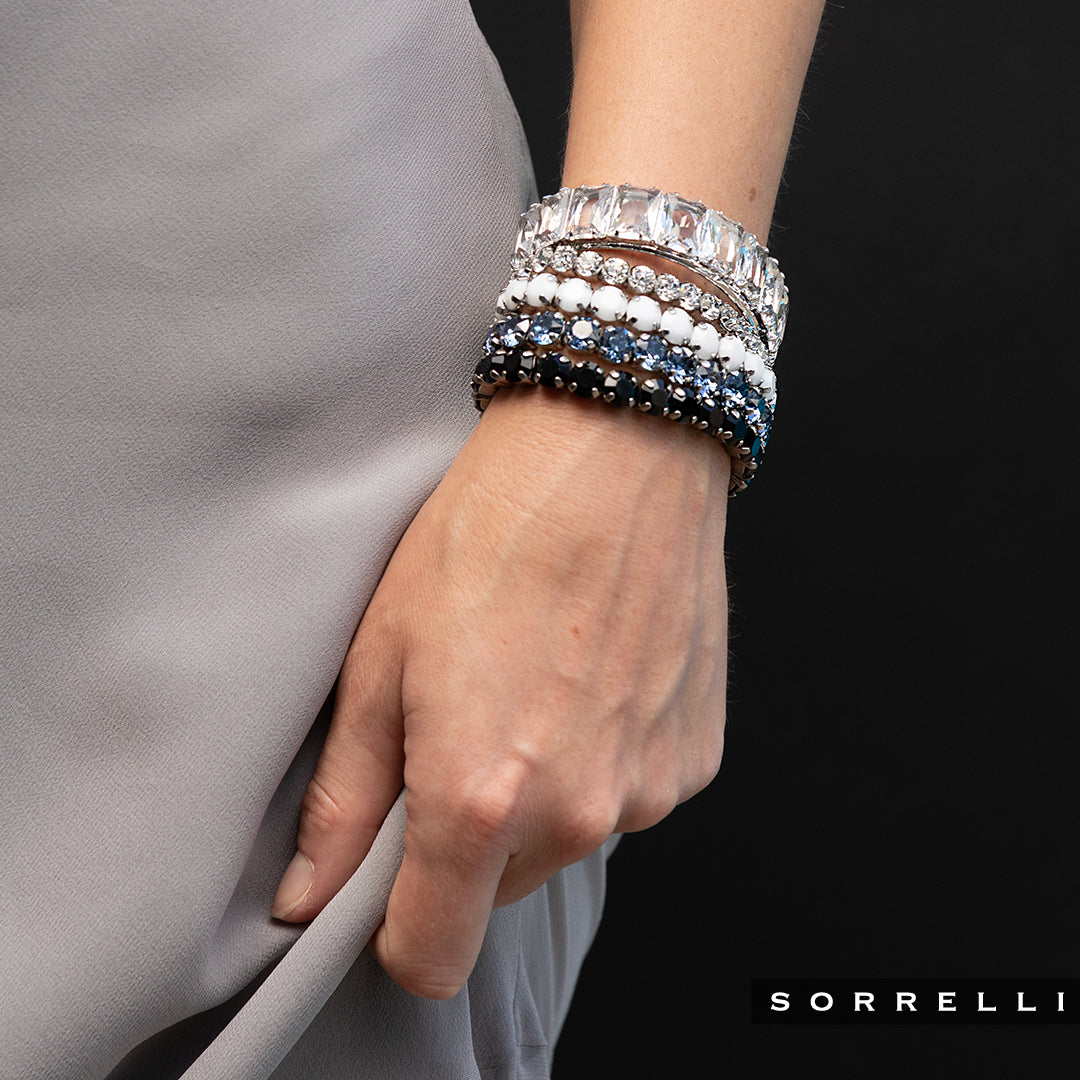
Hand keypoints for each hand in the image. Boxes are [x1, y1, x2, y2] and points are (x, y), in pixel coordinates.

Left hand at [271, 386, 729, 998]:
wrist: (615, 453)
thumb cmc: (489, 535)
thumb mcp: (381, 658)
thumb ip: (344, 801)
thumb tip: (304, 896)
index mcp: (481, 800)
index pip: (432, 955)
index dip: (399, 931)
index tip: (390, 882)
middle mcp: (577, 815)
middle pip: (498, 891)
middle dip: (470, 837)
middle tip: (463, 725)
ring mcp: (647, 788)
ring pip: (566, 838)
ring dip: (542, 792)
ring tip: (532, 683)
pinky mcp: (695, 757)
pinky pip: (628, 792)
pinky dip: (602, 756)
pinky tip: (590, 675)